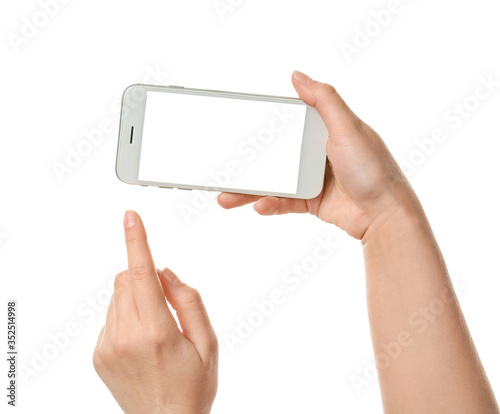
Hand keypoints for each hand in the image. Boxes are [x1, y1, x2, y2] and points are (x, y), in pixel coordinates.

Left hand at [93, 210, 217, 413]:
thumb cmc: (192, 386)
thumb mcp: (207, 342)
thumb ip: (188, 301)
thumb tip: (166, 273)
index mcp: (156, 331)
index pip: (142, 273)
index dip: (137, 241)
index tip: (131, 218)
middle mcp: (126, 336)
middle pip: (127, 279)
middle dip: (145, 277)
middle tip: (166, 305)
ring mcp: (108, 346)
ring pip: (118, 296)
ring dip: (137, 298)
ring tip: (157, 330)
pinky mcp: (100, 354)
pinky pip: (112, 316)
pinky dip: (127, 316)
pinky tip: (143, 342)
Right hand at [218, 70, 414, 238]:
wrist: (385, 215)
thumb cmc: (373, 169)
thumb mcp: (348, 128)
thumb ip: (324, 100)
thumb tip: (297, 76)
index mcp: (323, 130)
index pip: (286, 124)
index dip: (263, 125)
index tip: (239, 128)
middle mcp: (315, 152)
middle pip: (273, 156)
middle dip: (248, 164)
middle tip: (225, 168)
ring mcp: (311, 177)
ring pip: (273, 182)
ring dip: (250, 190)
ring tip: (227, 197)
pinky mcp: (310, 200)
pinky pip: (284, 201)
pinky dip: (271, 204)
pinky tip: (259, 206)